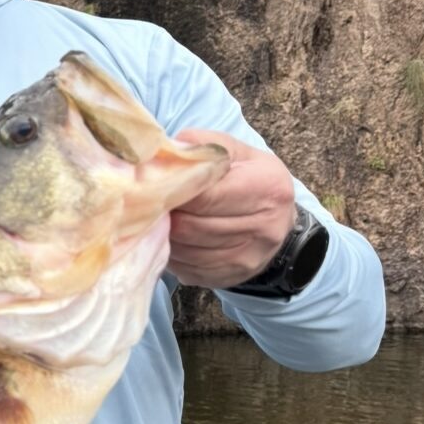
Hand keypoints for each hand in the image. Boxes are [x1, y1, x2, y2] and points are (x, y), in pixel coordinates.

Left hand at [167, 129, 295, 288]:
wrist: (277, 222)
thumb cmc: (249, 178)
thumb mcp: (235, 152)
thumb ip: (201, 146)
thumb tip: (162, 153)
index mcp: (268, 188)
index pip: (206, 196)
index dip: (173, 190)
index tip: (151, 183)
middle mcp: (264, 228)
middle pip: (191, 226)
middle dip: (164, 213)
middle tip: (145, 202)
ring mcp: (246, 259)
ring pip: (185, 249)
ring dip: (163, 234)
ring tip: (155, 217)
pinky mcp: (228, 278)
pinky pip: (185, 267)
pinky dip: (170, 251)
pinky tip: (167, 237)